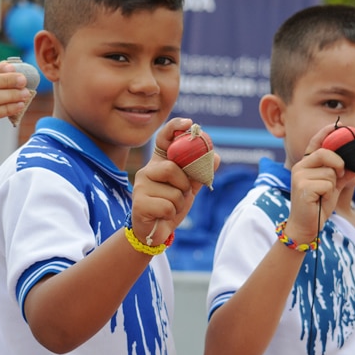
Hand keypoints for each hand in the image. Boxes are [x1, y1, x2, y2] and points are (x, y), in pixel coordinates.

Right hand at [130, 118, 217, 246]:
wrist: (155, 231)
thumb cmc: (170, 205)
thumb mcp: (188, 188)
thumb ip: (200, 174)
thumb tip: (216, 157)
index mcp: (160, 162)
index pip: (165, 138)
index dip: (175, 127)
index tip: (189, 123)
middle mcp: (148, 170)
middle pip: (171, 168)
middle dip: (183, 184)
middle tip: (181, 194)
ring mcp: (141, 186)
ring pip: (172, 191)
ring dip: (178, 203)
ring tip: (170, 207)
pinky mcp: (138, 203)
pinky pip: (166, 206)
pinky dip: (171, 214)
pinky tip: (162, 215)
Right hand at [283, 123, 354, 242]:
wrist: (306, 226)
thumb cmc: (318, 206)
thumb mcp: (334, 186)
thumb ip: (343, 174)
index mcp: (306, 164)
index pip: (316, 142)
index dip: (326, 132)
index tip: (339, 124)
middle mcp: (300, 166)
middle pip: (326, 153)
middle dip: (338, 163)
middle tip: (340, 174)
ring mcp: (299, 175)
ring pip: (329, 171)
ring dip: (333, 185)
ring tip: (323, 195)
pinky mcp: (302, 186)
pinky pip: (327, 183)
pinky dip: (329, 193)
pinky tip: (320, 200)